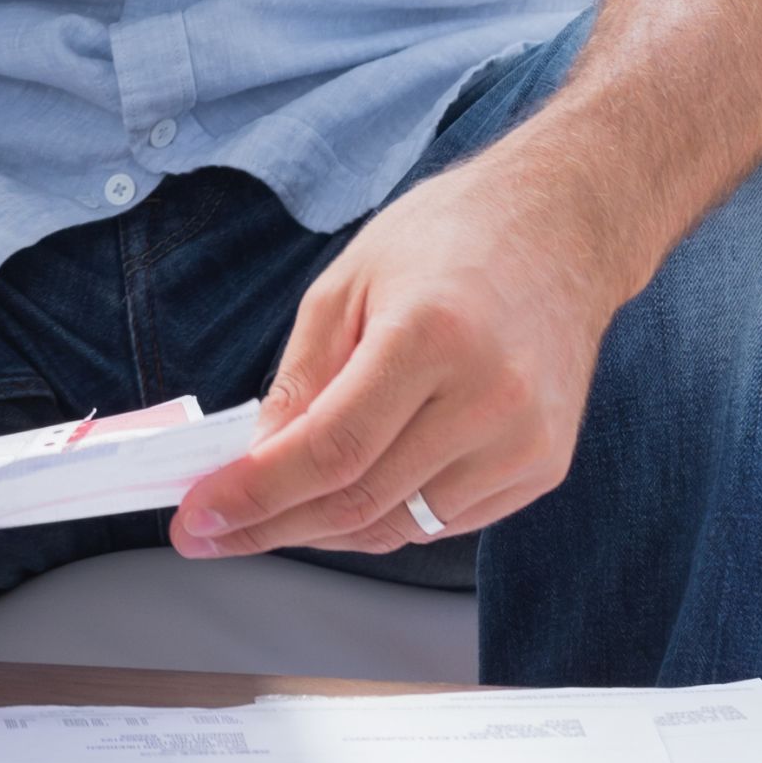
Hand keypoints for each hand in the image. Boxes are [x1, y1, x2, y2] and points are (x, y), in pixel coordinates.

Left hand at [171, 147, 617, 560]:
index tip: (199, 517)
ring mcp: (526, 443)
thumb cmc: (449, 240)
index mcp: (431, 338)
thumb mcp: (347, 284)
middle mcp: (489, 399)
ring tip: (270, 510)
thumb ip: (301, 378)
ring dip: (326, 528)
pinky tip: (346, 494)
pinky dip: (385, 516)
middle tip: (212, 531)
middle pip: (363, 500)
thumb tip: (258, 458)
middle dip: (274, 525)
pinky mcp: (544, 468)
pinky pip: (445, 520)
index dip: (257, 493)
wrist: (561, 231)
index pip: (331, 449)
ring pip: (402, 525)